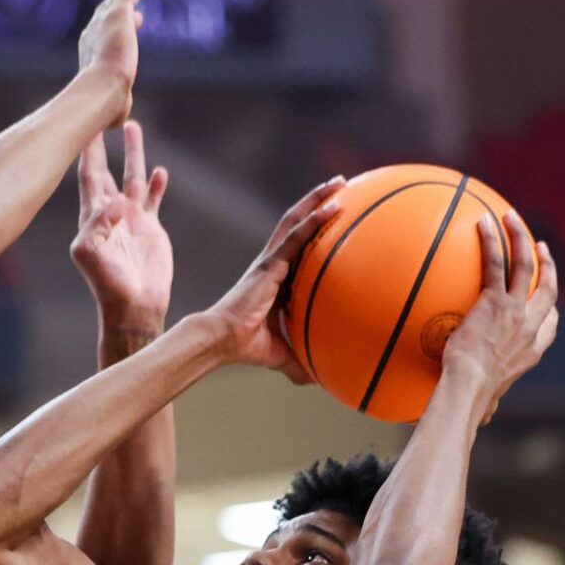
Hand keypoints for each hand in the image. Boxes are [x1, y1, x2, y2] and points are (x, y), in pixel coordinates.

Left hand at [72, 122, 171, 336]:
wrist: (133, 306)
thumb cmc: (108, 285)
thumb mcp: (92, 256)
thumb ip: (97, 227)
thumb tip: (116, 204)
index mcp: (92, 216)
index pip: (89, 174)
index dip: (87, 149)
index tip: (84, 123)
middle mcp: (110, 213)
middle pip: (107, 168)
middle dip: (104, 143)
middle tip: (102, 113)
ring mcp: (131, 220)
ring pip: (131, 177)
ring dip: (132, 153)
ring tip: (132, 127)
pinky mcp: (150, 228)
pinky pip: (153, 199)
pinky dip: (155, 184)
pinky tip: (159, 171)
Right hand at [77, 0, 149, 117]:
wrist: (102, 91)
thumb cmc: (105, 105)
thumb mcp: (113, 106)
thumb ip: (117, 106)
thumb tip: (118, 123)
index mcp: (90, 50)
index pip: (105, 32)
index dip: (121, 27)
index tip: (137, 22)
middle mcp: (93, 31)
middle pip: (108, 11)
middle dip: (121, 7)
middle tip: (135, 4)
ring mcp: (105, 19)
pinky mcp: (119, 11)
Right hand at [198, 176, 344, 381]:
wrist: (224, 340)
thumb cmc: (247, 345)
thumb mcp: (283, 353)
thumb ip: (302, 361)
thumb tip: (323, 381)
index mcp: (275, 278)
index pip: (298, 246)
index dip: (314, 230)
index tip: (336, 218)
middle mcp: (273, 263)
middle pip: (298, 223)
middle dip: (317, 202)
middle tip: (340, 186)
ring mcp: (271, 260)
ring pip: (296, 220)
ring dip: (317, 199)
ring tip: (339, 182)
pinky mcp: (270, 263)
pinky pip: (296, 236)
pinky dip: (314, 220)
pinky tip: (333, 207)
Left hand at [440, 210, 559, 422]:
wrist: (468, 387)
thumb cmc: (473, 399)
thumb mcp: (487, 403)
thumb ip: (487, 404)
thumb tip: (482, 420)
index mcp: (532, 350)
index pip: (549, 323)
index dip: (549, 306)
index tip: (545, 296)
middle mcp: (531, 326)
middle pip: (548, 287)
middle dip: (546, 264)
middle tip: (539, 247)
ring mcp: (516, 311)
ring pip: (526, 265)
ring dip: (521, 237)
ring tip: (511, 217)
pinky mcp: (496, 301)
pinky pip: (496, 263)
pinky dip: (492, 240)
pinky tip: (482, 222)